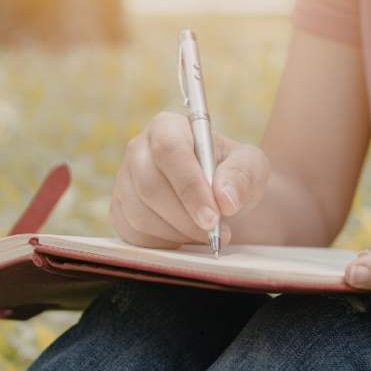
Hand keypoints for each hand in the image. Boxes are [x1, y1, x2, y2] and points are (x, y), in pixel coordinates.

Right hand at [110, 111, 269, 248]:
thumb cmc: (232, 174)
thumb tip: (225, 198)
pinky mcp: (118, 208)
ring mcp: (124, 180)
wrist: (218, 196)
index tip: (214, 216)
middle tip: (216, 232)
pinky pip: (132, 233)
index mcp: (167, 127)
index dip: (190, 187)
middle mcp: (138, 149)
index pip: (169, 151)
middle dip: (186, 218)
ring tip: (206, 235)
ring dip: (177, 234)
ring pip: (139, 215)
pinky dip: (162, 243)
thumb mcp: (251, 166)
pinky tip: (185, 238)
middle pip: (150, 187)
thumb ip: (243, 175)